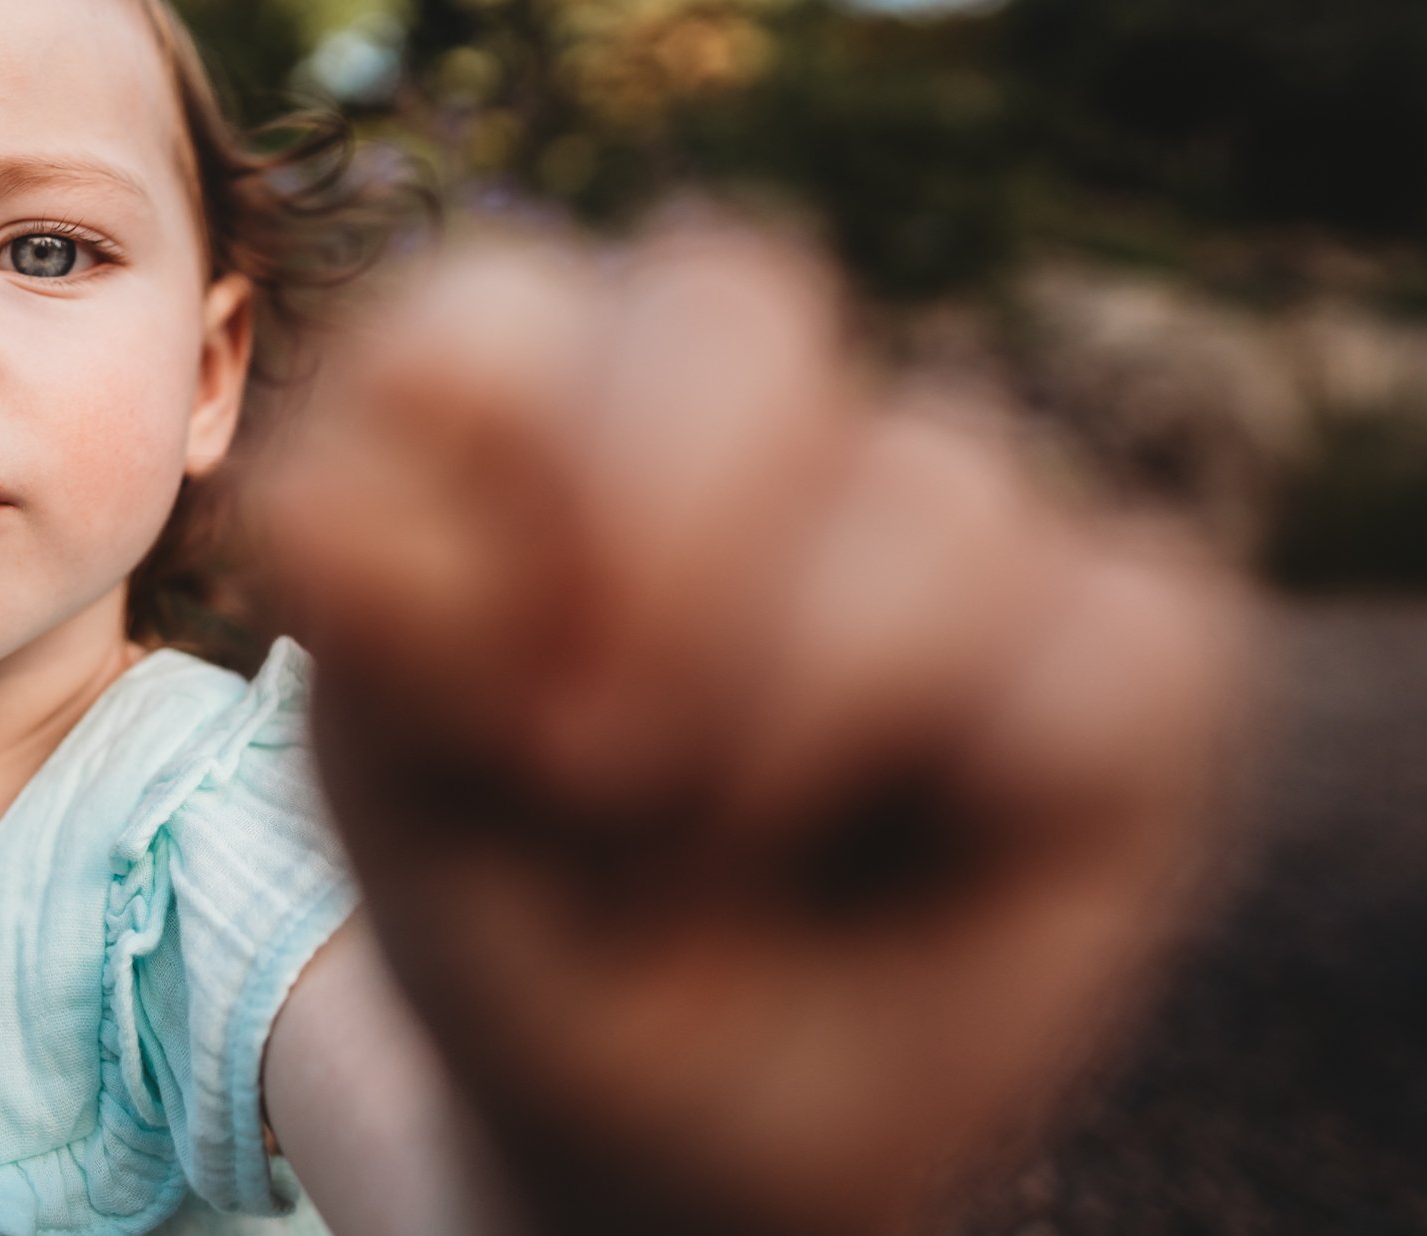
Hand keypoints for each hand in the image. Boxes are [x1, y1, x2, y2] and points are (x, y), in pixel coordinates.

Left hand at [251, 221, 1249, 1235]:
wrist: (680, 1140)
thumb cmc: (521, 920)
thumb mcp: (406, 793)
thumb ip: (378, 631)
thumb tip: (314, 498)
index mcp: (532, 418)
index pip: (500, 315)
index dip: (496, 494)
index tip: (475, 708)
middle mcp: (741, 421)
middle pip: (731, 294)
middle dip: (661, 549)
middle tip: (591, 770)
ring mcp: (938, 510)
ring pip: (935, 489)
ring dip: (799, 722)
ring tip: (724, 850)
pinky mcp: (1116, 634)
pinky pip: (1120, 632)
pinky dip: (1009, 777)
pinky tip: (933, 848)